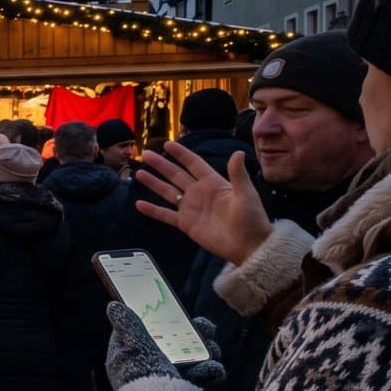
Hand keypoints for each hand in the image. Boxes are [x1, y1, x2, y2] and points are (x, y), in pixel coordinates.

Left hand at [105, 302, 225, 390]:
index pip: (144, 333)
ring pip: (192, 359)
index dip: (160, 322)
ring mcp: (167, 381)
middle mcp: (149, 368)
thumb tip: (114, 306)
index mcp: (130, 356)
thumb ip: (129, 325)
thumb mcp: (133, 346)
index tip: (176, 312)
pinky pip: (201, 377)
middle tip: (206, 329)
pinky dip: (210, 372)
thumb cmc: (142, 377)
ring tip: (213, 350)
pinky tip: (215, 369)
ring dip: (206, 351)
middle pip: (173, 343)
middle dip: (194, 335)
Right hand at [133, 144, 271, 265]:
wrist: (249, 246)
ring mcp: (191, 208)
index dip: (181, 154)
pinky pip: (166, 215)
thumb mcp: (246, 194)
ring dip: (154, 183)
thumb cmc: (252, 219)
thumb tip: (237, 153)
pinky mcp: (186, 224)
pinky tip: (139, 204)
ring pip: (168, 192)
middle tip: (146, 154)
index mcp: (214, 183)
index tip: (168, 144)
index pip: (194, 164)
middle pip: (176, 175)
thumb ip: (238, 174)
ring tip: (139, 173)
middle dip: (161, 164)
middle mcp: (199, 193)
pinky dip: (153, 210)